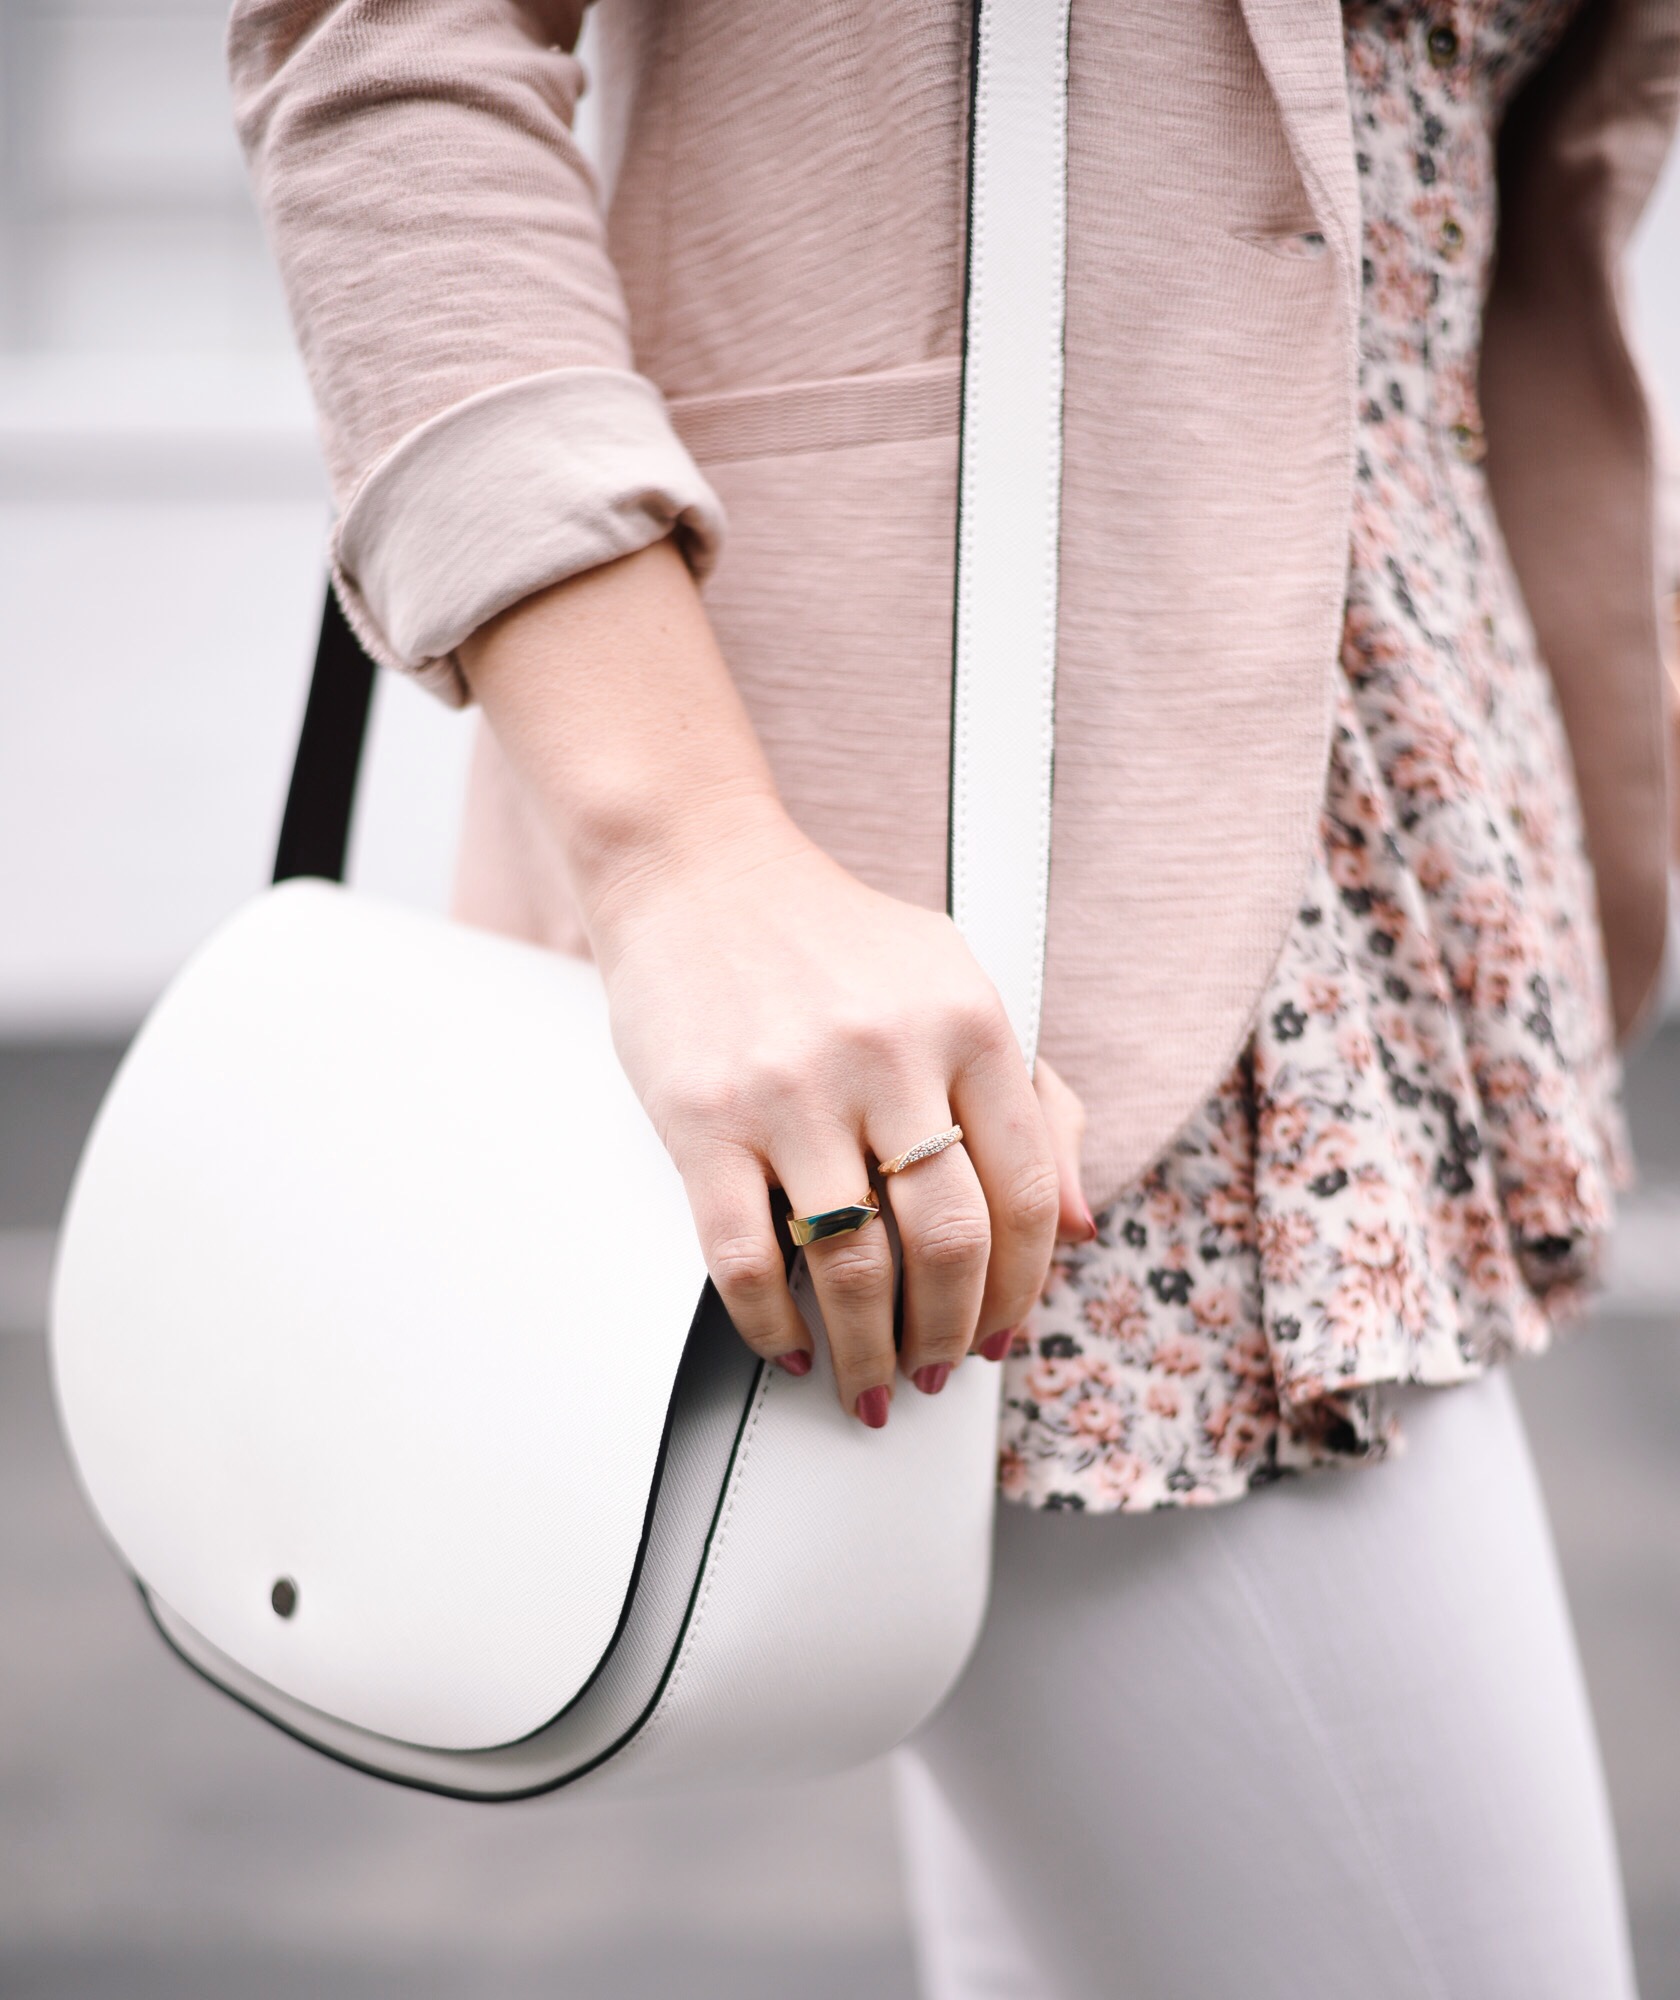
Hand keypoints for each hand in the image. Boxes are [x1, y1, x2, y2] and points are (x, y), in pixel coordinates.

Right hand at [589, 806, 1076, 1424]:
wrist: (697, 869)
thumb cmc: (832, 939)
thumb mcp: (959, 986)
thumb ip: (1035, 1100)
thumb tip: (1083, 1226)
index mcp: (968, 1021)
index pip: (1028, 1193)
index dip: (1025, 1287)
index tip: (1007, 1332)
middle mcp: (889, 1054)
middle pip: (950, 1244)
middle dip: (952, 1334)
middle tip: (938, 1369)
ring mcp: (792, 1089)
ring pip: (853, 1268)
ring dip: (868, 1351)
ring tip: (871, 1380)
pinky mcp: (704, 1118)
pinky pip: (746, 1260)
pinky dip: (772, 1328)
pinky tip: (788, 1347)